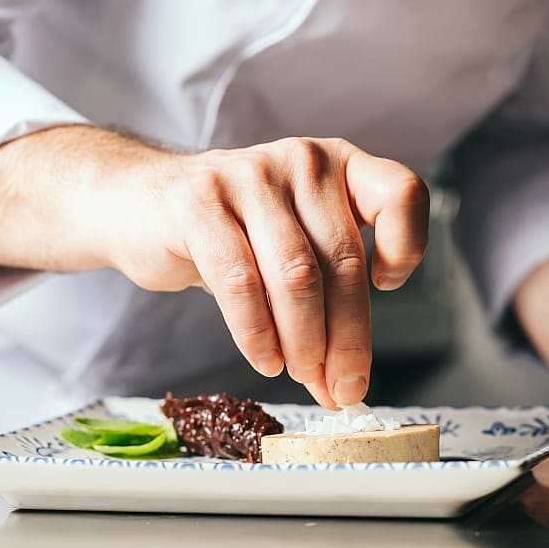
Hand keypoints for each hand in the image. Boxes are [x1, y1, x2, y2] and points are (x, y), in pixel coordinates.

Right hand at [114, 136, 428, 407]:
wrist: (140, 203)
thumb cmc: (232, 231)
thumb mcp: (292, 243)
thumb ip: (325, 296)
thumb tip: (345, 381)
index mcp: (338, 164)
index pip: (400, 192)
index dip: (407, 245)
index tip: (387, 286)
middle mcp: (301, 161)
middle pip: (342, 260)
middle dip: (347, 337)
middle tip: (344, 386)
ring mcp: (249, 176)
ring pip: (296, 276)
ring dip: (305, 342)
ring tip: (303, 374)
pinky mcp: (200, 203)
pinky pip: (241, 283)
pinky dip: (258, 334)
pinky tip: (266, 359)